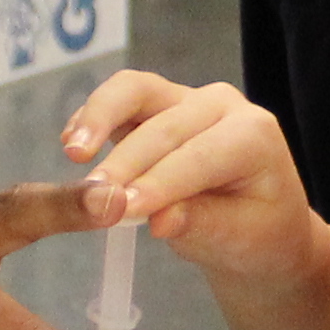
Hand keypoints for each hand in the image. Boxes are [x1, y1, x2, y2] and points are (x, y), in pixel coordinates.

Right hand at [62, 73, 329, 281]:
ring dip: (100, 118)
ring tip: (73, 151)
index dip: (161, 182)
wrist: (257, 220)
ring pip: (136, 91)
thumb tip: (159, 220)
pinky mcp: (155, 104)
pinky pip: (121, 99)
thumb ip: (201, 223)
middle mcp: (222, 106)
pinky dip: (93, 116)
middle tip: (93, 197)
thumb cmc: (255, 230)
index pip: (201, 157)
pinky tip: (71, 142)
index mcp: (253, 135)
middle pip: (165, 126)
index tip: (124, 209)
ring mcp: (186, 99)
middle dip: (126, 163)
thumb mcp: (238, 237)